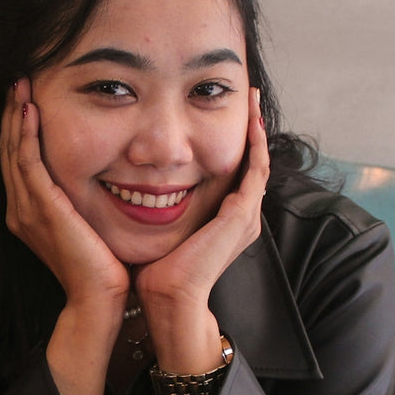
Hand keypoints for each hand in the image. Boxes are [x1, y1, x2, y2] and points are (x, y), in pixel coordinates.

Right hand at [1, 79, 129, 394]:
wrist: (99, 301)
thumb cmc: (101, 268)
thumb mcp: (88, 226)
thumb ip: (81, 203)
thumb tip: (100, 177)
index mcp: (28, 212)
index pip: (18, 159)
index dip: (18, 126)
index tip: (25, 96)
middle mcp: (20, 209)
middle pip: (8, 149)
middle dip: (11, 113)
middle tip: (17, 79)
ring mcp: (26, 210)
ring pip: (13, 151)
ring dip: (15, 115)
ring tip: (20, 84)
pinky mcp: (42, 211)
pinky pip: (27, 163)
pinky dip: (26, 135)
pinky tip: (30, 111)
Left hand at [136, 87, 268, 332]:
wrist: (171, 298)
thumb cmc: (159, 272)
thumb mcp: (162, 231)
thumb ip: (159, 209)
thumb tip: (135, 187)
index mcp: (226, 222)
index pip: (237, 173)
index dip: (236, 144)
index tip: (227, 114)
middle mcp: (242, 218)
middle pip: (254, 163)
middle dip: (253, 129)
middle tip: (248, 95)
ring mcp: (245, 217)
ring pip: (260, 162)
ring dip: (257, 129)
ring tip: (252, 99)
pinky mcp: (241, 215)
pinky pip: (256, 170)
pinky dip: (255, 144)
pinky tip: (251, 121)